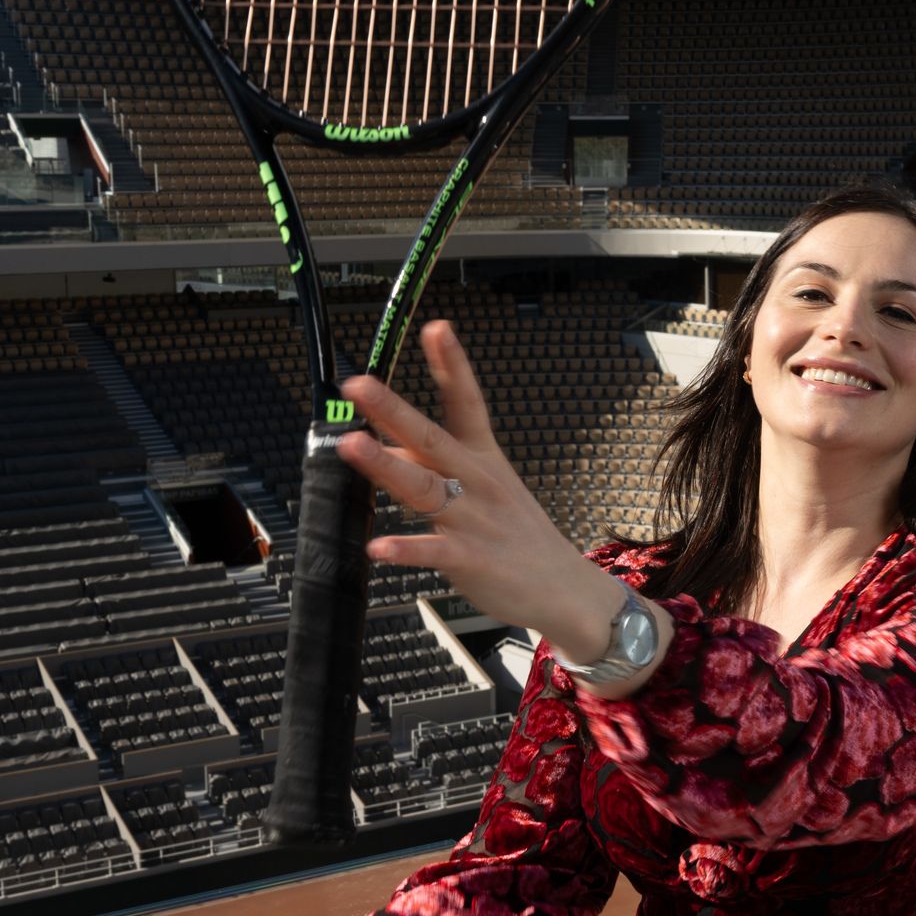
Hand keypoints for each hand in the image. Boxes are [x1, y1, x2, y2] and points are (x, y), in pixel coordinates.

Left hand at [334, 319, 633, 658]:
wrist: (563, 587)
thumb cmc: (517, 534)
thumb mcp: (483, 486)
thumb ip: (431, 464)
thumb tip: (383, 444)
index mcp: (482, 458)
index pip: (467, 401)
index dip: (452, 364)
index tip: (436, 328)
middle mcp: (477, 482)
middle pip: (431, 438)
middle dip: (393, 409)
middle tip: (359, 384)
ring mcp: (474, 520)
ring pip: (424, 488)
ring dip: (386, 466)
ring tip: (353, 445)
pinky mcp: (471, 559)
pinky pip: (433, 551)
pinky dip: (405, 549)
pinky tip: (378, 546)